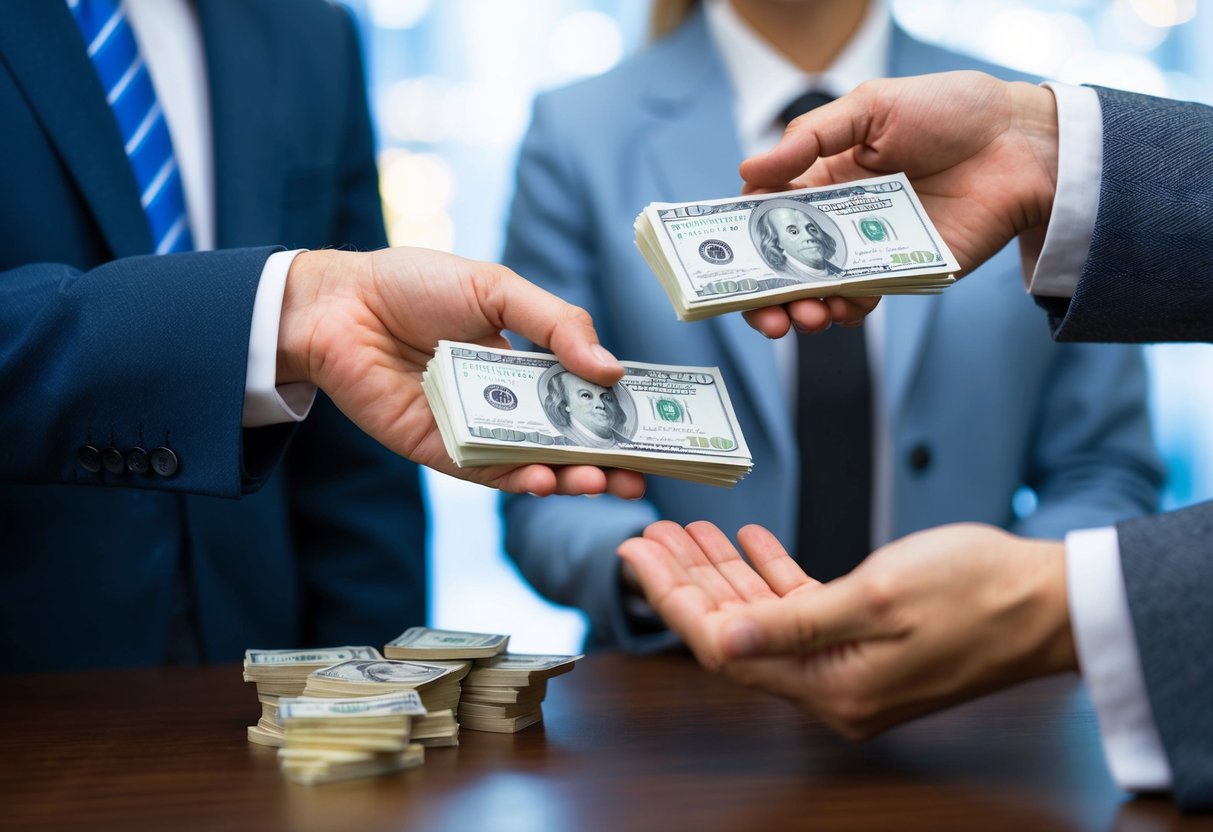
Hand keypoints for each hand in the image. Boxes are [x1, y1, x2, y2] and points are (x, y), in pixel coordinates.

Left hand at [277, 246, 645, 497]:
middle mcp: (505, 401)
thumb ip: (558, 324)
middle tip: (639, 477)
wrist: (341, 304)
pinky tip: (545, 479)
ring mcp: (474, 429)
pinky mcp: (440, 450)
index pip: (582, 396)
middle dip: (604, 461)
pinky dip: (518, 479)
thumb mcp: (498, 290)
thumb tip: (612, 370)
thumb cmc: (416, 284)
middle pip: (565, 440)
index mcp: (525, 361)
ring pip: (532, 463)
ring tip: (600, 480)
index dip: (617, 416)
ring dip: (569, 476)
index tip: (654, 432)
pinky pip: (486, 472)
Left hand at [618, 520, 1076, 739]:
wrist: (1052, 604)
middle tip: (652, 535)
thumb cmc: (977, 593)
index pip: (722, 647)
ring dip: (725, 573)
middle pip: (735, 632)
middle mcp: (831, 686)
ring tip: (689, 530)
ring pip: (764, 617)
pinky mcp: (866, 641)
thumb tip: (720, 641)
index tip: (637, 555)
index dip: (673, 600)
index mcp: (829, 686)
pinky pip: (802, 609)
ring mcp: (848, 665)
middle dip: (688, 581)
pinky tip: (749, 543)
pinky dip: (773, 574)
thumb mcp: (878, 597)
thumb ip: (793, 622)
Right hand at [737, 71, 1059, 335]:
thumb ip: (809, 139)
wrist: (1022, 144)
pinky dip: (846, 312)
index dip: (741, 238)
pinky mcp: (902, 271)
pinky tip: (842, 310)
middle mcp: (836, 217)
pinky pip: (863, 300)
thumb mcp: (871, 106)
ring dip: (801, 310)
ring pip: (817, 289)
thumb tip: (747, 171)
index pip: (764, 213)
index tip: (726, 261)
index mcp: (821, 175)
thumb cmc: (949, 112)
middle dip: (764, 294)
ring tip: (805, 317)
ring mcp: (867, 248)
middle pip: (783, 263)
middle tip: (765, 315)